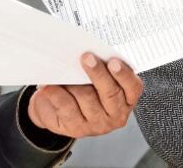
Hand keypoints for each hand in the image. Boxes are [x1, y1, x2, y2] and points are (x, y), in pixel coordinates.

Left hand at [27, 53, 142, 137]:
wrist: (56, 106)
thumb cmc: (79, 85)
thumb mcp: (94, 75)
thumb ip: (99, 65)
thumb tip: (89, 53)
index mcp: (126, 97)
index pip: (133, 87)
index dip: (124, 74)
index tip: (113, 61)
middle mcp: (115, 113)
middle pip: (111, 93)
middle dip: (98, 73)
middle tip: (86, 57)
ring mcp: (98, 124)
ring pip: (87, 98)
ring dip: (74, 83)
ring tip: (63, 72)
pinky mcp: (78, 129)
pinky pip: (67, 108)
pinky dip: (57, 94)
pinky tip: (50, 87)